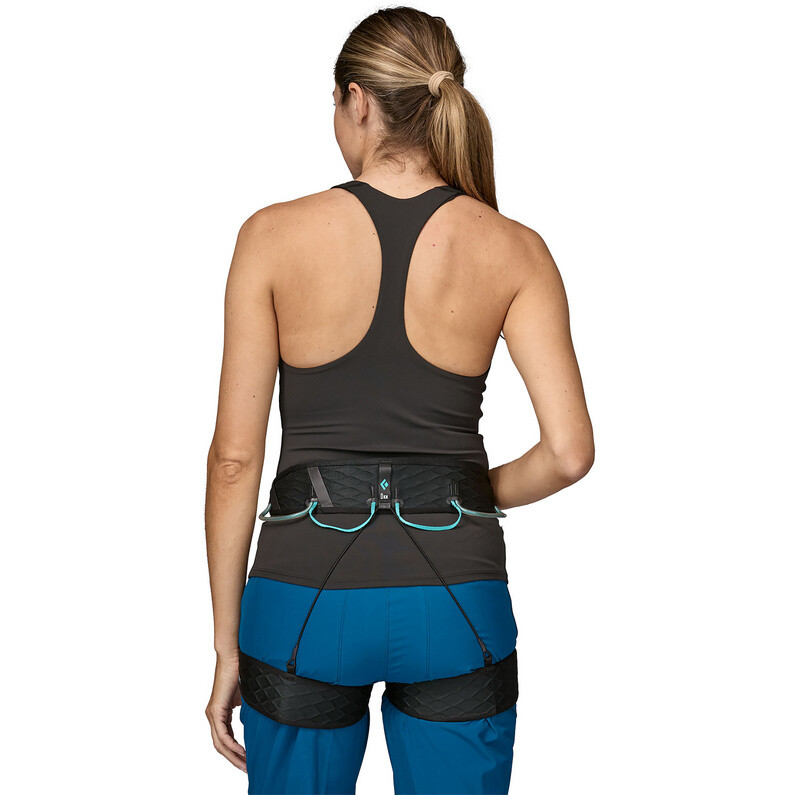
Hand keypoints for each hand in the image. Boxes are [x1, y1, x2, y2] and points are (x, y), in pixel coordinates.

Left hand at [206, 650, 246, 771]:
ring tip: (245, 765)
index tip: (247, 761)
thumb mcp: (245, 696)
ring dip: (233, 756)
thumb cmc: (239, 671)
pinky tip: (241, 752)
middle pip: (221, 746)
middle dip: (234, 760)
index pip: (225, 739)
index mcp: (220, 713)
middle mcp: (213, 716)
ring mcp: (212, 714)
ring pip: (220, 743)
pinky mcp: (215, 710)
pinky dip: (232, 745)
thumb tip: (254, 720)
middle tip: (247, 769)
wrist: (232, 657)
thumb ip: (246, 709)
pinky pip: (222, 735)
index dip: (235, 752)